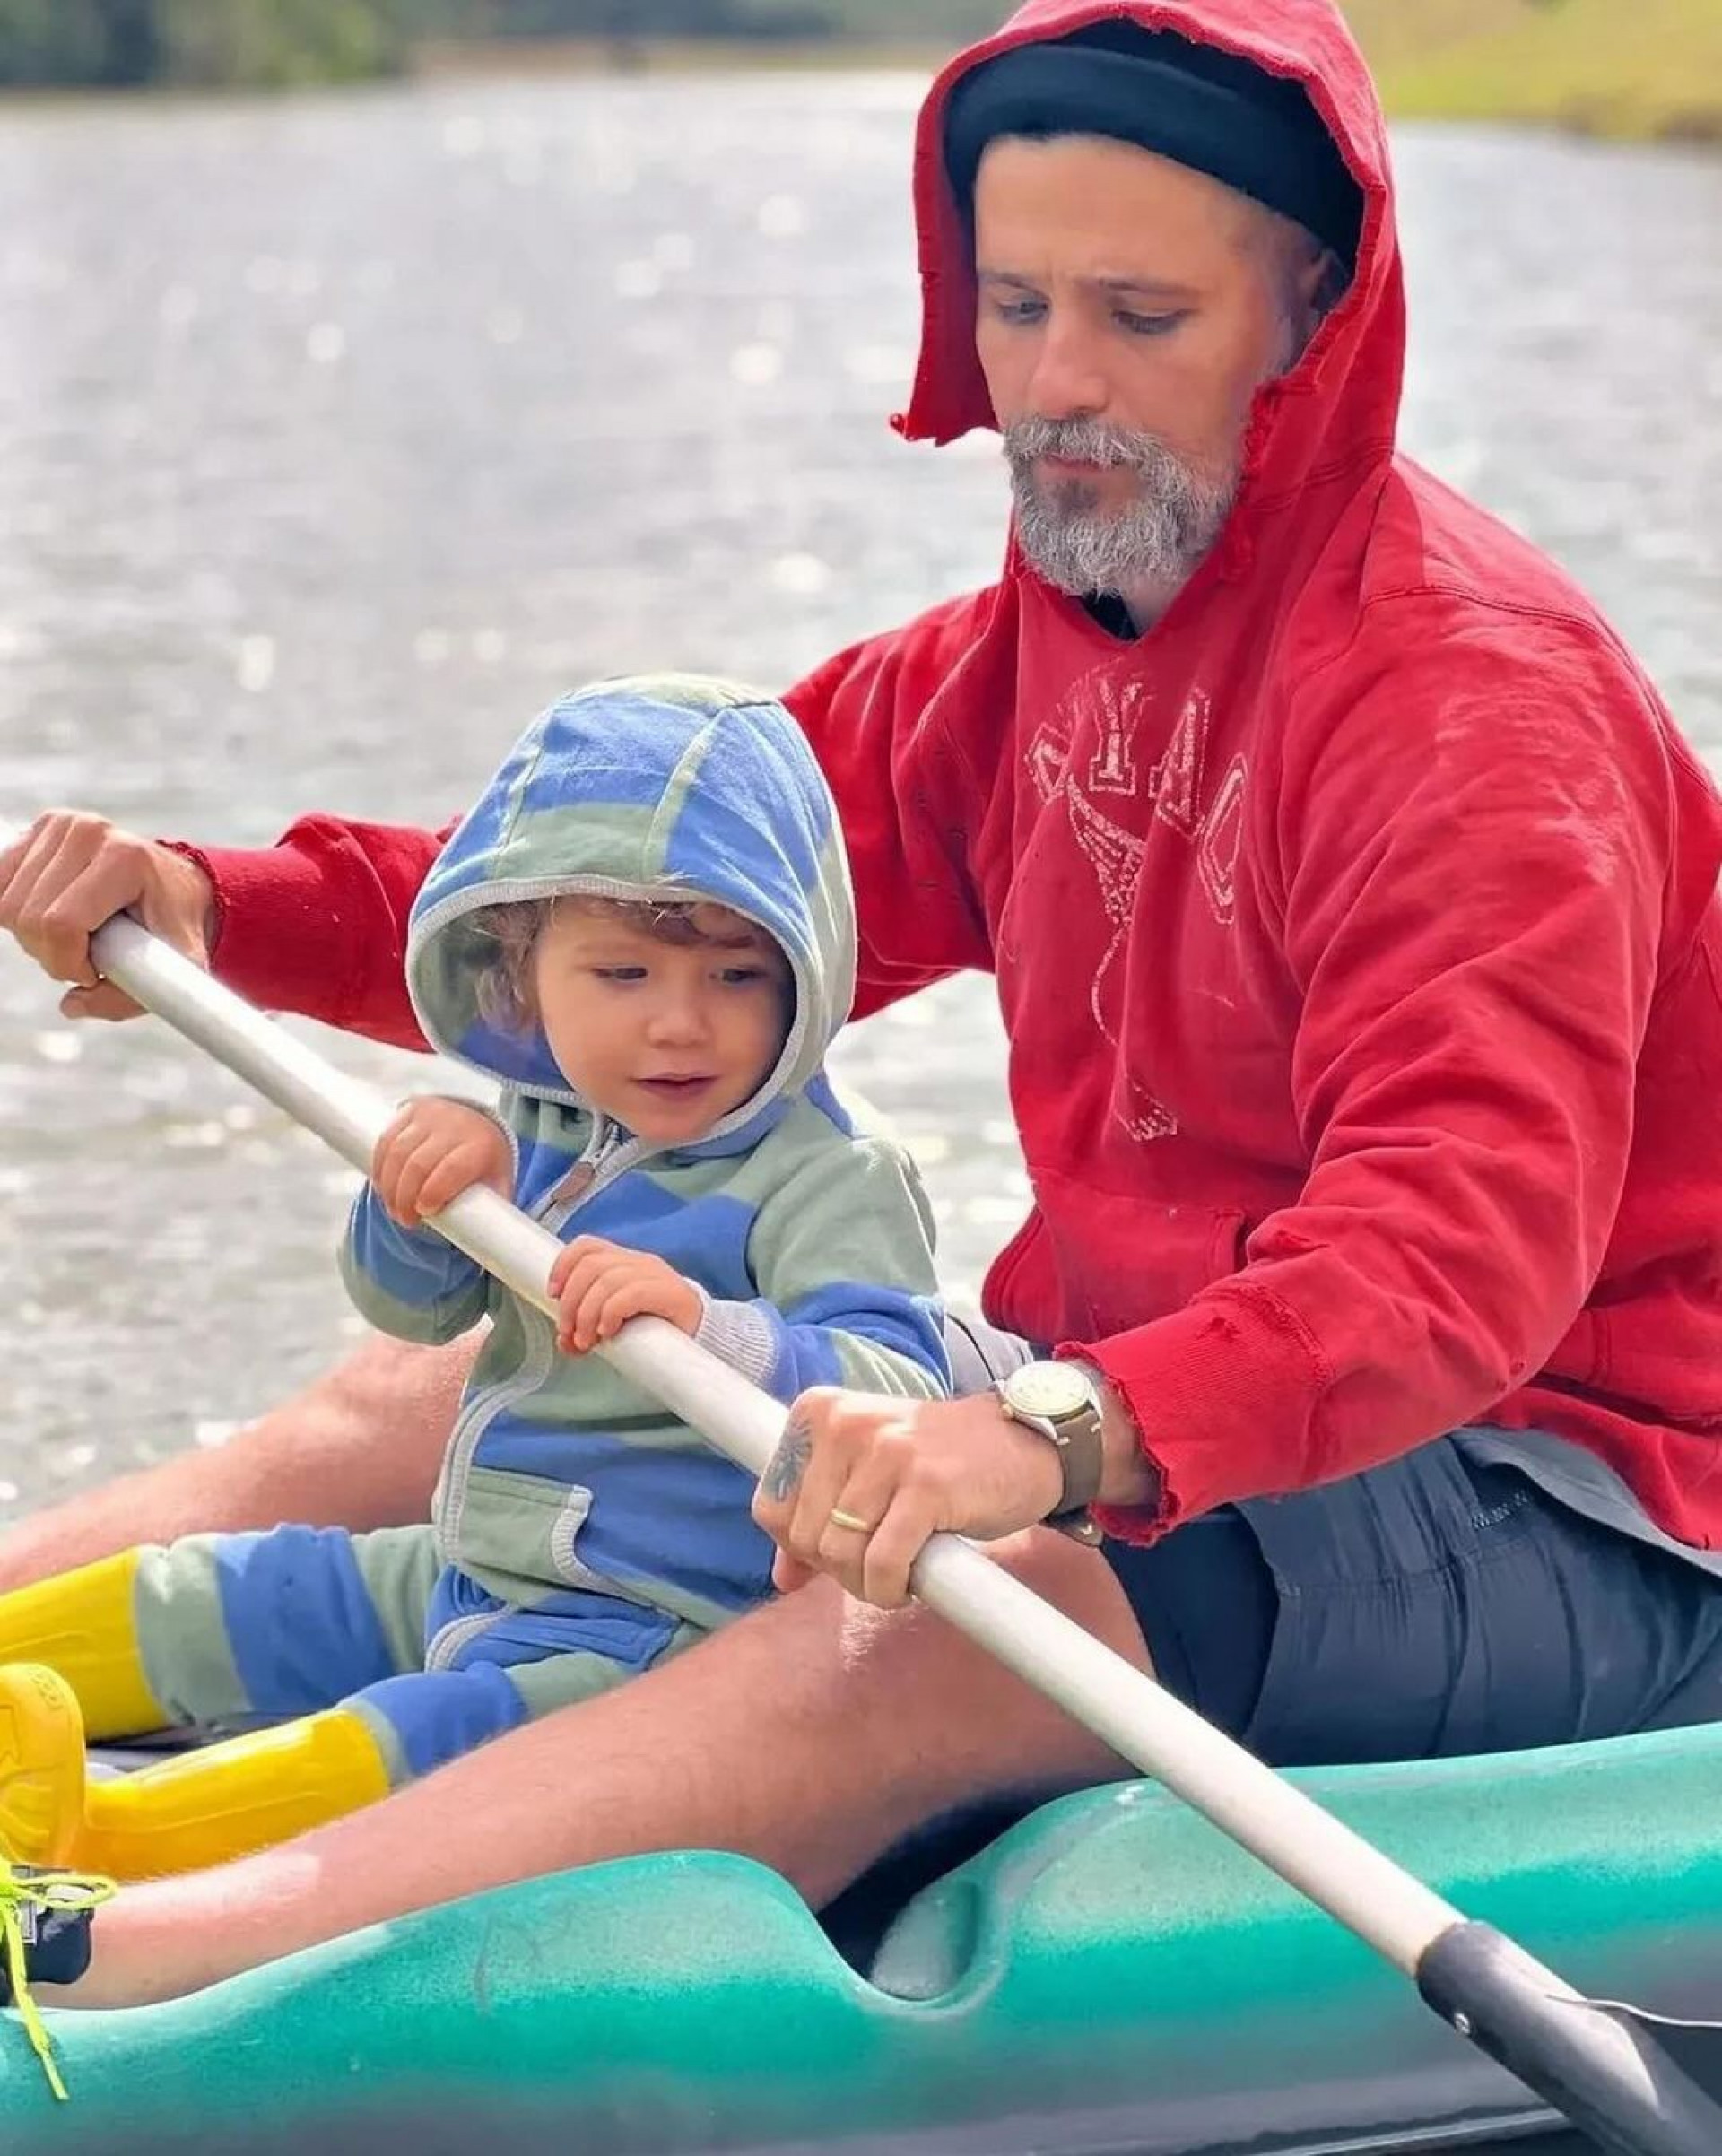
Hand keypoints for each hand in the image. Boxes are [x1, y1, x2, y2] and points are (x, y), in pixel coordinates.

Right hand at [0, 811, 216, 1019]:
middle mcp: (90, 832)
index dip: (67, 962)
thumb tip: (71, 1005)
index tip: (92, 974)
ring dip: (34, 937)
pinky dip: (16, 914)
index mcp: (125, 859)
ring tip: (75, 937)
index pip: (62, 923)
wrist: (177, 885)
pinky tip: (50, 917)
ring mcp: (61, 824)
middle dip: (51, 955)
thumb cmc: (175, 925)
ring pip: (8, 905)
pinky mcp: (39, 828)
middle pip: (29, 917)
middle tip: (84, 959)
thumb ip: (127, 997)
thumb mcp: (176, 967)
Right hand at [370, 1098, 512, 1226]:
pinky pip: (386, 1140)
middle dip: (406, 1197)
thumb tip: (490, 1251)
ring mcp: (430, 1115)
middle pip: (419, 1163)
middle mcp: (455, 1125)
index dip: (434, 1191)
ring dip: (390, 1186)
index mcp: (481, 1145)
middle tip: (405, 1220)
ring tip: (394, 1208)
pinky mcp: (409, 1112)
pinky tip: (383, 1187)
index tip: (424, 1212)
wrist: (478, 1127)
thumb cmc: (485, 1166)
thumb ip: (492, 1215)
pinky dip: (379, 1166)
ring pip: (398, 1152)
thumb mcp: (496, 1186)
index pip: (453, 1168)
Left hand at [548, 1236, 701, 1352]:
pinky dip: (610, 1314)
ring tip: (587, 1341)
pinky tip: (609, 1332)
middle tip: (569, 1334)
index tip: (552, 1295)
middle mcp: (639, 1262)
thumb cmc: (658, 1328)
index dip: (562, 1265)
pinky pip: (630, 1294)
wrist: (704, 1337)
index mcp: (625, 1262)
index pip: (587, 1246)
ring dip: (587, 1314)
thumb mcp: (616, 1323)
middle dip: (570, 1302)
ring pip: (606, 1281)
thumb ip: (589, 1328)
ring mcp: (656, 1275)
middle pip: (590, 1266)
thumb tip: (564, 1341)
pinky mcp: (670, 1293)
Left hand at [752, 1389, 1065, 1608]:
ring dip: (867, 1583)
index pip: (771, 1506)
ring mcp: (888, 1451)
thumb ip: (818, 1518)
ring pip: (840, 1553)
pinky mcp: (926, 1485)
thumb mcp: (866, 1474)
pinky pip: (883, 1563)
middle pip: (805, 1536)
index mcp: (818, 1412)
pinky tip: (911, 1583)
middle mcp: (846, 1423)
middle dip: (839, 1568)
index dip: (803, 1546)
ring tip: (898, 1572)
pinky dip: (890, 1589)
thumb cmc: (937, 1462)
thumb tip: (782, 1579)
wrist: (1023, 1443)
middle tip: (879, 1562)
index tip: (846, 1545)